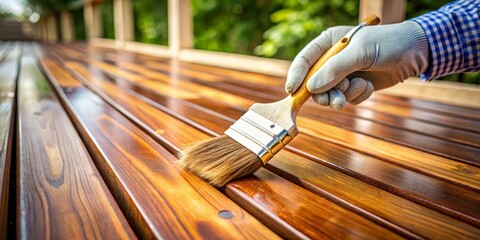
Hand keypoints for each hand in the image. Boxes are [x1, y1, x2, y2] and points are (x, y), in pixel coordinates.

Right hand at [285, 21, 428, 109]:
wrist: (416, 51)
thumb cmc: (387, 44)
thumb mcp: (360, 53)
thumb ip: (335, 70)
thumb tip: (311, 88)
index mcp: (328, 43)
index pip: (305, 60)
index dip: (297, 76)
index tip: (293, 91)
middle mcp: (333, 60)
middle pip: (314, 83)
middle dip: (325, 93)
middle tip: (334, 101)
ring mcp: (344, 74)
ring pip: (330, 93)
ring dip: (343, 96)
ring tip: (358, 89)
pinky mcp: (356, 86)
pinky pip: (347, 98)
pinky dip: (358, 96)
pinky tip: (369, 86)